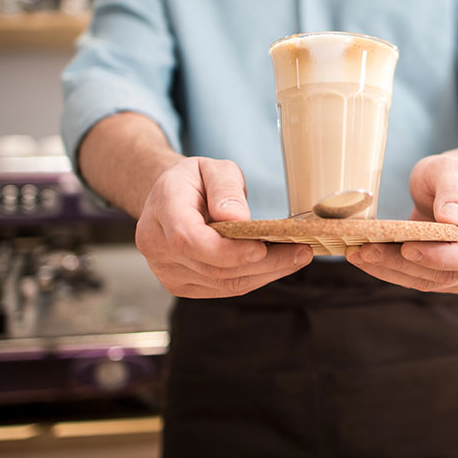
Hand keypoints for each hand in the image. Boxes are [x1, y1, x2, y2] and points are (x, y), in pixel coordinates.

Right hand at [134, 157, 311, 297]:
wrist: (167, 199)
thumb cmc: (193, 180)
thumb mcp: (212, 168)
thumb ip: (225, 188)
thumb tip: (237, 218)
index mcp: (162, 210)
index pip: (189, 239)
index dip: (227, 250)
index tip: (262, 247)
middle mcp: (157, 246)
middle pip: (213, 267)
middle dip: (262, 263)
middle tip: (301, 251)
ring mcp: (166, 271)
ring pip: (222, 284)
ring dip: (265, 274)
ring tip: (297, 257)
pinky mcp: (181, 285)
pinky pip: (222, 289)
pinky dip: (254, 278)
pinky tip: (276, 265)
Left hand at [346, 154, 457, 292]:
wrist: (455, 187)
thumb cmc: (455, 173)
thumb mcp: (451, 167)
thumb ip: (452, 189)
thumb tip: (454, 220)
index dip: (444, 257)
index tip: (408, 248)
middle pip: (453, 272)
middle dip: (407, 265)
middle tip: (366, 251)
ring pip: (435, 281)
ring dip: (395, 271)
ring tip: (359, 254)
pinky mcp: (454, 276)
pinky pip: (425, 280)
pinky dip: (395, 272)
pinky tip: (368, 260)